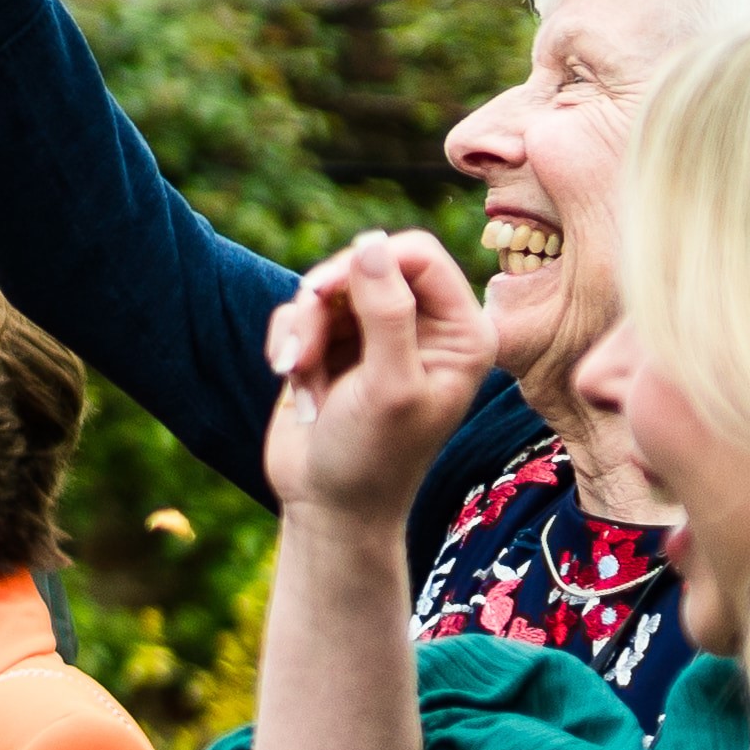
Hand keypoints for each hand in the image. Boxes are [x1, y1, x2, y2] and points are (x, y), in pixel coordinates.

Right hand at [263, 227, 498, 528]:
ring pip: (326, 287)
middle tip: (303, 349)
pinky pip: (300, 311)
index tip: (325, 294)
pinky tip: (293, 382)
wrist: (328, 506)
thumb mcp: (388, 386)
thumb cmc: (372, 456)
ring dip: (301, 328)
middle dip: (325, 301)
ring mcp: (376, 333)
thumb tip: (371, 243)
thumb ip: (387, 312)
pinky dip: (287, 341)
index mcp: (461, 332)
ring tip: (298, 374)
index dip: (369, 262)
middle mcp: (424, 325)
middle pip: (366, 263)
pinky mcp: (333, 344)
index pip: (418, 255)